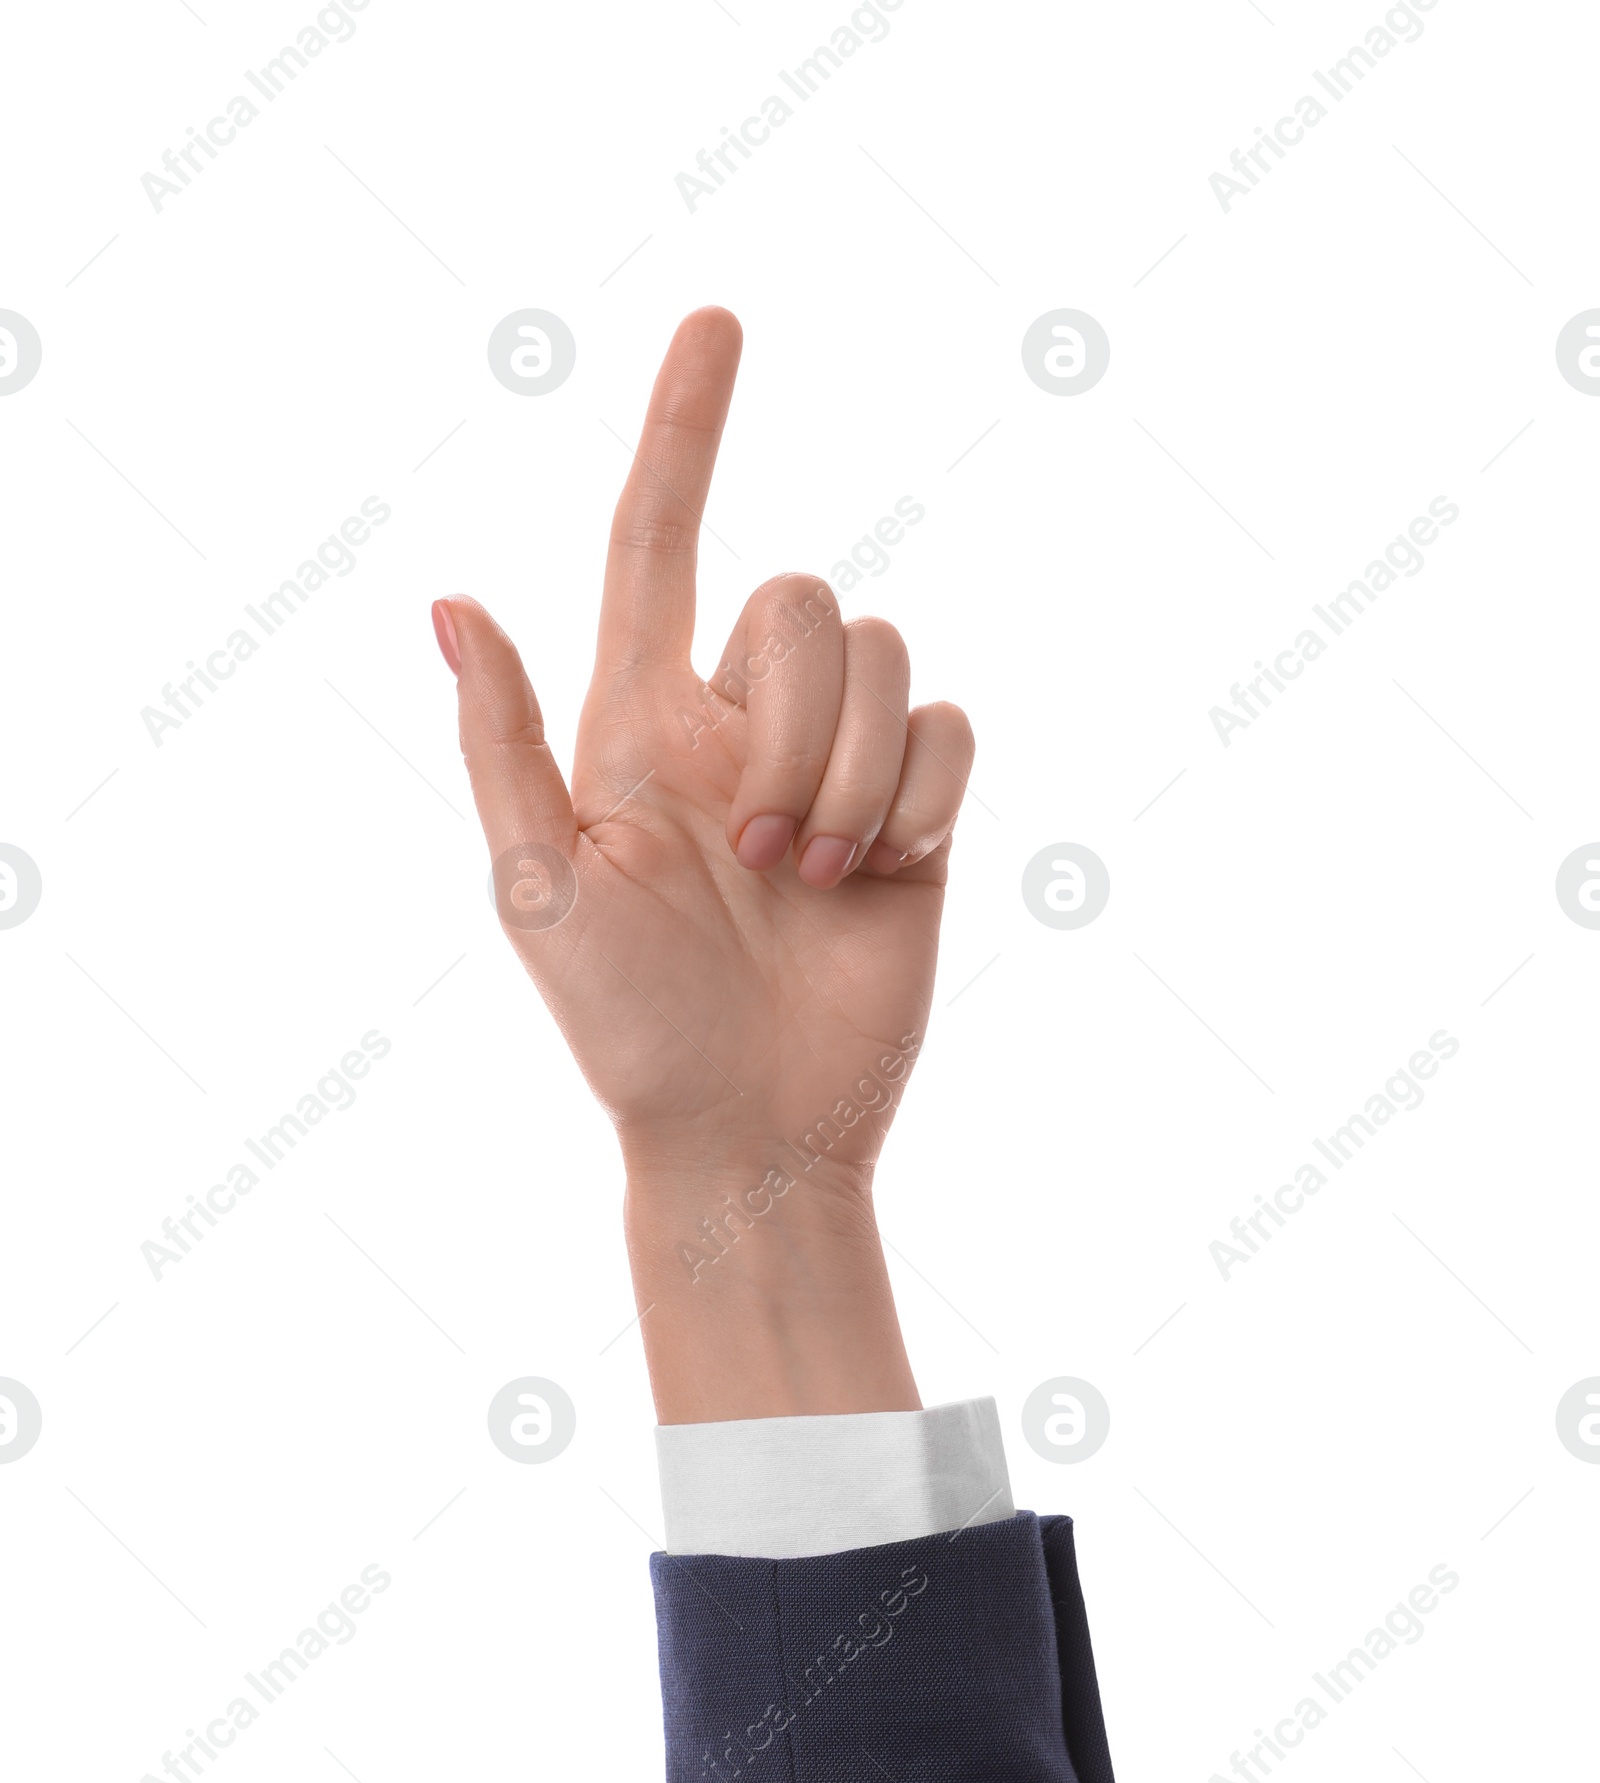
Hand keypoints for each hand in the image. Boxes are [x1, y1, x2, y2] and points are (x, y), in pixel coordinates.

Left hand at [433, 308, 976, 1419]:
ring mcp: (836, 767)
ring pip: (890, 658)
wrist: (750, 1131)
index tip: (719, 322)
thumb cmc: (627, 1027)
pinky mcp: (919, 813)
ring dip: (855, 775)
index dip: (684, 430)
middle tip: (758, 854)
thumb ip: (505, 743)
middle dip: (797, 721)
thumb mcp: (539, 890)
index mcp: (640, 723)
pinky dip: (924, 795)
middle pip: (807, 600)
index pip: (656, 542)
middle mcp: (741, 725)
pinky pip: (955, 726)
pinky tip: (882, 876)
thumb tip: (448, 601)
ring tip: (810, 883)